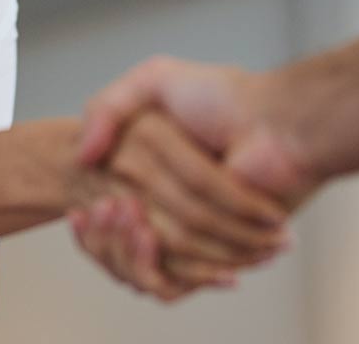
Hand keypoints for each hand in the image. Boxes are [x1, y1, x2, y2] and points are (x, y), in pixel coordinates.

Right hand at [70, 57, 321, 299]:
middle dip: (106, 236)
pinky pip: (174, 278)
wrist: (277, 125)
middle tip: (105, 207)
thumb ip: (107, 107)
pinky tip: (145, 233)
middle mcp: (171, 207)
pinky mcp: (215, 253)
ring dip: (125, 249)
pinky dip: (154, 265)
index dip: (91, 224)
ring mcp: (193, 232)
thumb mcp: (154, 80)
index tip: (82, 210)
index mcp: (152, 176)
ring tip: (127, 215)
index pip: (105, 216)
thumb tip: (81, 157)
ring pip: (141, 264)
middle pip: (120, 245)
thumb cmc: (224, 97)